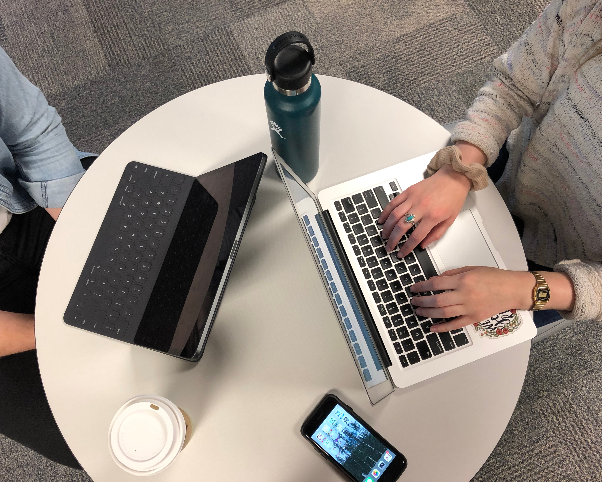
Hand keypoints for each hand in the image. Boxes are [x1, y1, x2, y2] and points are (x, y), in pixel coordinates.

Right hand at [378, 163, 470, 256]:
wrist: (454, 177)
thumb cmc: (453, 197)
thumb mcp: (450, 220)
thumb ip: (436, 234)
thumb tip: (422, 245)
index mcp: (433, 216)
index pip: (416, 237)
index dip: (407, 248)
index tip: (401, 253)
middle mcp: (421, 207)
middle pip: (401, 227)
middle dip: (393, 240)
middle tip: (389, 247)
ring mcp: (413, 198)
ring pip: (394, 215)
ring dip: (387, 228)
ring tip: (384, 236)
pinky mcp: (408, 191)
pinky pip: (393, 203)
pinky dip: (385, 212)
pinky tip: (382, 219)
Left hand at [409, 266, 533, 331]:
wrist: (512, 289)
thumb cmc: (493, 277)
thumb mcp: (471, 268)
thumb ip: (452, 274)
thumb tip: (436, 280)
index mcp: (463, 280)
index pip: (436, 284)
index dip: (422, 286)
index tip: (414, 288)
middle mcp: (464, 295)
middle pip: (437, 300)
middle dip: (422, 301)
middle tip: (413, 301)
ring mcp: (469, 308)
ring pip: (443, 313)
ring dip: (428, 313)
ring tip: (418, 311)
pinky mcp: (474, 318)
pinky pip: (455, 325)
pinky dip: (442, 327)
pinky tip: (432, 328)